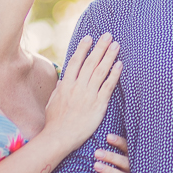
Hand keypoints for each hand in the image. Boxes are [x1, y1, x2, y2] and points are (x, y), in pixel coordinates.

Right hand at [44, 34, 121, 153]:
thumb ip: (60, 89)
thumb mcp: (53, 101)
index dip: (83, 48)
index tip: (89, 37)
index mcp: (65, 85)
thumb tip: (63, 80)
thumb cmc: (55, 122)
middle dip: (100, 47)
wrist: (59, 137)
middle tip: (108, 35)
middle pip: (90, 62)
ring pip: (100, 71)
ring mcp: (88, 95)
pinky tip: (120, 64)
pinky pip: (108, 86)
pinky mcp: (98, 105)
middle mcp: (77, 87)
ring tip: (116, 45)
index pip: (75, 61)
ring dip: (109, 56)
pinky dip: (114, 74)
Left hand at [93, 134, 129, 172]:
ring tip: (96, 166)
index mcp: (134, 164)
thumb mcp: (121, 168)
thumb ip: (115, 157)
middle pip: (126, 163)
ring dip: (110, 171)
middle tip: (97, 152)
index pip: (129, 150)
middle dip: (112, 157)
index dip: (120, 143)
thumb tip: (101, 138)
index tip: (108, 137)